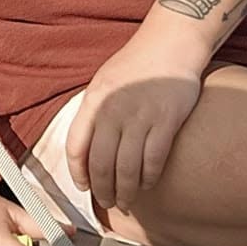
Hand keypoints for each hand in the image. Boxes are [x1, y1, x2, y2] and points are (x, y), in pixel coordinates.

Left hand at [65, 44, 203, 215]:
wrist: (170, 43)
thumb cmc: (137, 64)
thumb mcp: (104, 82)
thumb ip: (95, 111)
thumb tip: (87, 146)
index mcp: (94, 100)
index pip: (76, 146)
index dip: (78, 172)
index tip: (84, 186)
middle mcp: (114, 110)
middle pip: (101, 164)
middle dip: (103, 191)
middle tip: (108, 202)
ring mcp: (140, 116)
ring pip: (127, 168)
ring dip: (126, 192)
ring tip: (127, 201)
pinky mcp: (166, 120)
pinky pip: (154, 160)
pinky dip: (149, 178)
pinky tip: (147, 183)